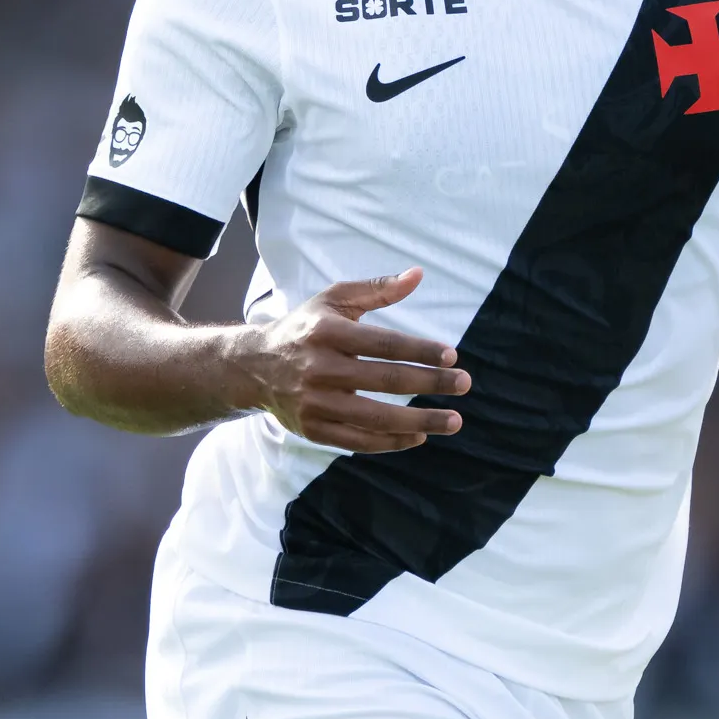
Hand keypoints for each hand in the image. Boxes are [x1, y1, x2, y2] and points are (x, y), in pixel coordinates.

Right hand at [240, 267, 470, 452]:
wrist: (253, 366)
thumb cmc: (304, 328)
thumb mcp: (334, 300)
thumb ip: (377, 289)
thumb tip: (418, 275)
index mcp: (327, 332)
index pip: (384, 344)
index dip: (421, 351)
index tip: (452, 356)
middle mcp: (319, 368)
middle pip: (385, 380)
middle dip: (430, 383)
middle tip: (465, 384)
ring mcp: (315, 403)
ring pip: (375, 418)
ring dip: (420, 421)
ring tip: (454, 421)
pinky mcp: (313, 429)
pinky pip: (358, 441)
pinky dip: (391, 442)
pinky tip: (418, 436)